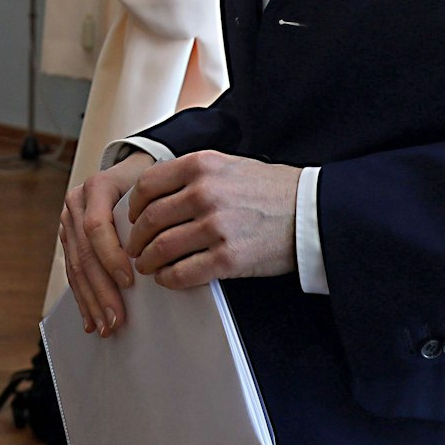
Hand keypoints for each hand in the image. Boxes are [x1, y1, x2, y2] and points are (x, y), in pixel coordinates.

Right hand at [58, 152, 154, 337]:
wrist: (132, 169)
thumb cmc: (150, 183)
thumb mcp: (155, 188)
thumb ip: (153, 214)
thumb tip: (161, 258)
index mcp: (96, 186)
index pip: (97, 227)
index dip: (111, 256)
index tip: (129, 281)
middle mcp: (77, 203)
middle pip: (84, 253)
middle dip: (101, 290)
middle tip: (116, 317)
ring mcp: (69, 221)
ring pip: (75, 266)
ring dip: (91, 300)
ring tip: (105, 325)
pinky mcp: (68, 237)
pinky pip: (72, 271)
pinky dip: (82, 297)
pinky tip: (90, 318)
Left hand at [125, 151, 298, 289]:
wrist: (312, 212)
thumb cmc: (273, 189)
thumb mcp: (230, 165)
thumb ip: (194, 174)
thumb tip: (158, 194)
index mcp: (202, 165)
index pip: (147, 185)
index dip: (133, 205)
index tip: (132, 217)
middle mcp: (204, 192)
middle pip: (149, 219)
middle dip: (136, 239)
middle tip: (135, 248)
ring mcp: (216, 226)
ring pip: (161, 248)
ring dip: (148, 262)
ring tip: (148, 266)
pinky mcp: (228, 258)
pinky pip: (183, 273)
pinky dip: (169, 279)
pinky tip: (169, 278)